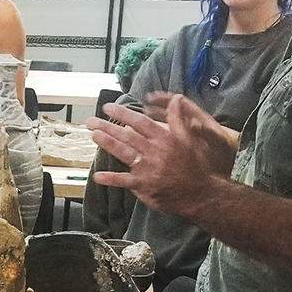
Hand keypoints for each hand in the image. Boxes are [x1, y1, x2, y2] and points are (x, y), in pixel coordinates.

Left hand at [85, 94, 224, 215]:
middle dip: (107, 127)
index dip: (123, 113)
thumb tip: (176, 99)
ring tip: (93, 135)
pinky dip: (110, 179)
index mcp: (165, 139)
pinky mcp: (144, 185)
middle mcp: (155, 152)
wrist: (201, 193)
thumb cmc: (194, 165)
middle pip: (127, 136)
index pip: (140, 122)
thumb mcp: (190, 138)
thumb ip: (179, 118)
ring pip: (124, 153)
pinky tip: (97, 176)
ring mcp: (148, 169)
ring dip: (107, 144)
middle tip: (91, 120)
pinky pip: (124, 181)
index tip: (109, 108)